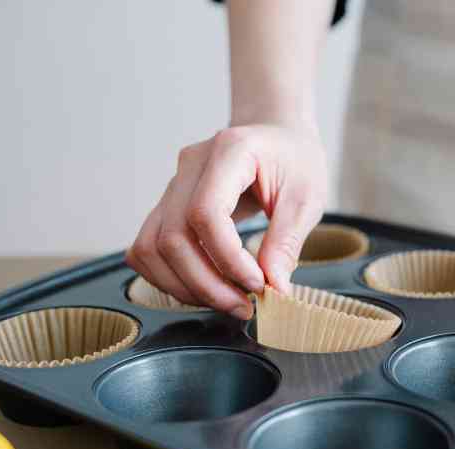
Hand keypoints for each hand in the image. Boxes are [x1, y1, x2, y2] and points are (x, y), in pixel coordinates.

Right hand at [126, 123, 327, 318]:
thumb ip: (287, 241)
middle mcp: (190, 166)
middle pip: (172, 237)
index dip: (227, 258)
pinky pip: (147, 249)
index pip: (206, 213)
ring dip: (184, 286)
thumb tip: (273, 288)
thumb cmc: (294, 159)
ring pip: (151, 248)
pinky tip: (203, 288)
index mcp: (229, 151)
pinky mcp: (167, 205)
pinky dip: (169, 277)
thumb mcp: (307, 198)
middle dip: (206, 284)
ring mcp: (173, 185)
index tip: (257, 283)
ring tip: (226, 301)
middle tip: (244, 306)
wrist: (277, 136)